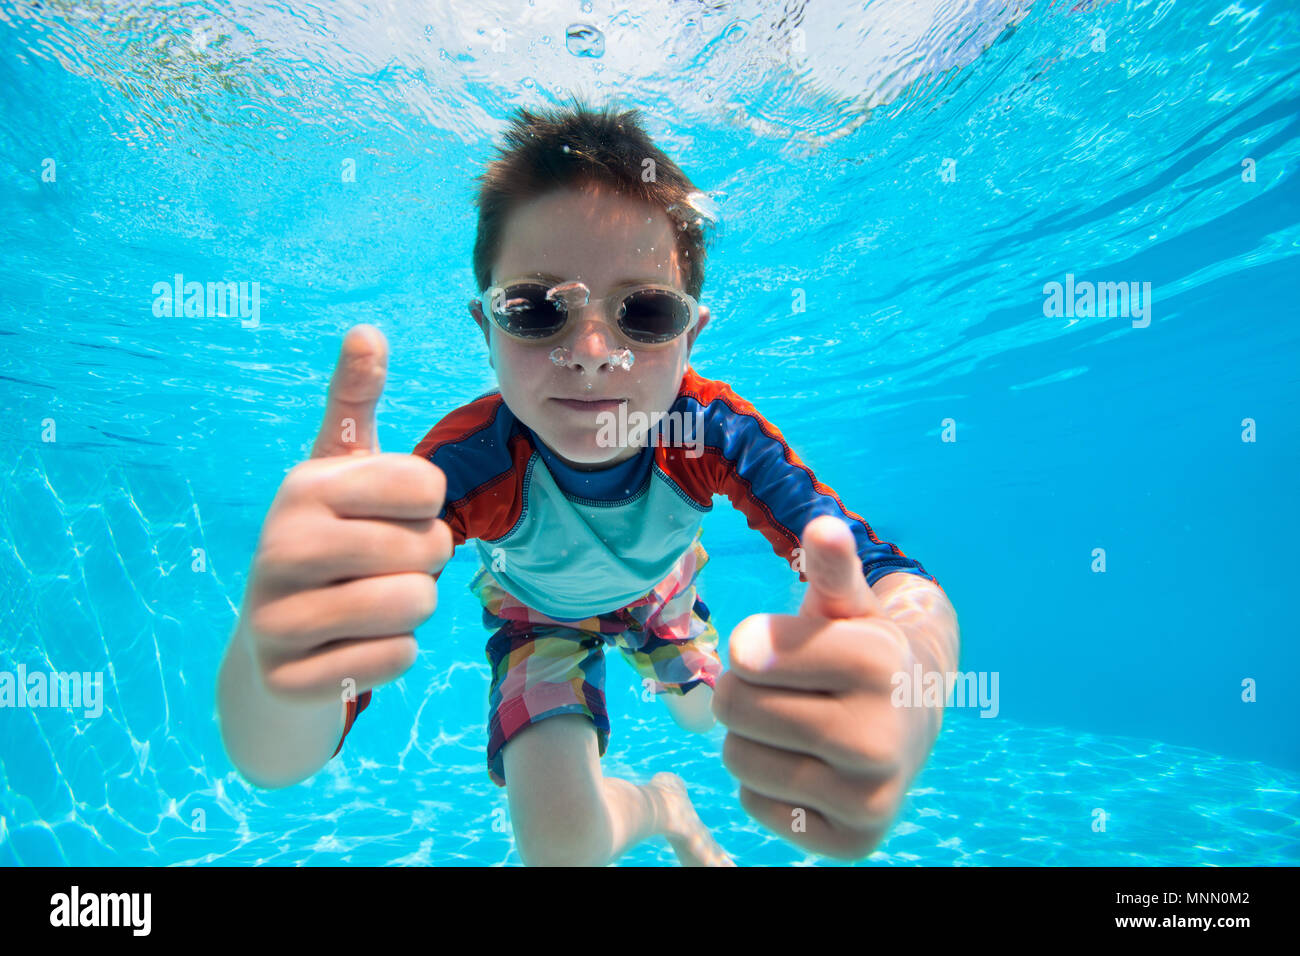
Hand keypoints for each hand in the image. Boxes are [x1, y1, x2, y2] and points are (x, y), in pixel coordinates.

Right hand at [236, 324, 452, 705]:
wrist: (272, 644)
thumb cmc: (328, 540)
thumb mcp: (339, 470)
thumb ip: (354, 402)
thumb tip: (366, 330)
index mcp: (305, 487)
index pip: (428, 486)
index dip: (427, 508)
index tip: (389, 516)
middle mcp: (280, 545)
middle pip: (430, 550)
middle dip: (425, 564)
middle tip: (383, 567)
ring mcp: (276, 617)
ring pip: (416, 606)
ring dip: (412, 610)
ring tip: (370, 603)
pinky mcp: (287, 677)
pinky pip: (396, 660)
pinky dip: (392, 657)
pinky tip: (353, 646)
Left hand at [711, 515, 934, 859]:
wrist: (916, 718)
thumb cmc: (863, 651)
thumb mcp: (848, 605)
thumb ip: (832, 569)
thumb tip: (823, 528)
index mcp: (879, 664)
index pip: (745, 654)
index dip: (751, 647)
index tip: (781, 648)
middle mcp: (881, 737)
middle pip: (733, 707)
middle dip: (746, 692)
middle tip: (787, 690)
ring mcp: (870, 798)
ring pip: (737, 759)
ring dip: (751, 738)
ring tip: (795, 725)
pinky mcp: (853, 841)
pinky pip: (754, 803)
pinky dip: (766, 784)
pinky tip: (808, 765)